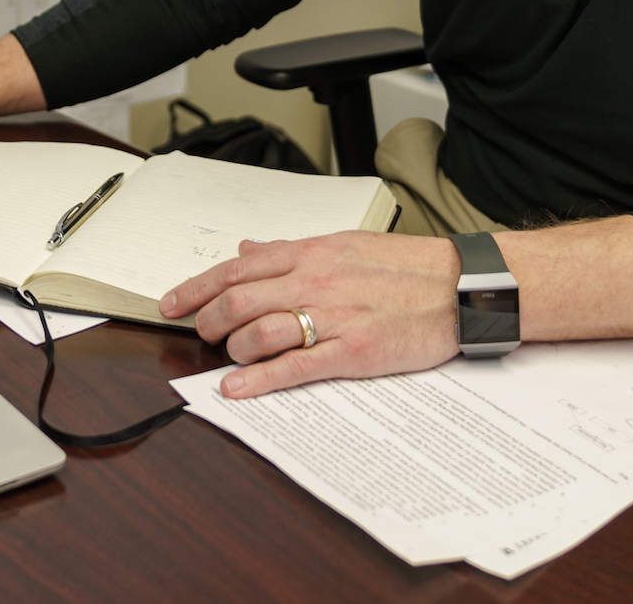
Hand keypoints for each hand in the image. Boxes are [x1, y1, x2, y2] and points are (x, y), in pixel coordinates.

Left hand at [159, 232, 463, 398]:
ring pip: (260, 331)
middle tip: (200, 333)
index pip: (237, 267)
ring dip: (233, 348)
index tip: (171, 302)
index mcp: (311, 252)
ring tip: (226, 357)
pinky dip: (260, 380)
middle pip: (240, 299)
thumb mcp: (343, 244)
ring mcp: (333, 316)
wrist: (461, 286)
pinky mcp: (353, 351)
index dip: (196, 286)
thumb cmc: (407, 266)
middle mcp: (315, 280)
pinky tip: (238, 389)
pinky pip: (296, 367)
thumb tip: (248, 250)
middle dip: (209, 319)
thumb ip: (290, 251)